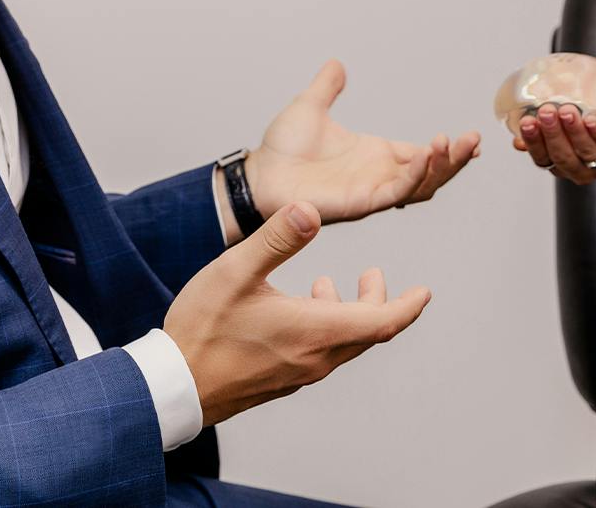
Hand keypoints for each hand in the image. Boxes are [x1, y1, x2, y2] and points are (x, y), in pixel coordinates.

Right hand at [164, 201, 431, 425]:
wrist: (170, 388)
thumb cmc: (202, 330)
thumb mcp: (237, 271)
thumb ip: (278, 238)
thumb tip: (312, 208)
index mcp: (314, 331)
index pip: (381, 322)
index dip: (407, 306)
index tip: (425, 292)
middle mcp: (313, 358)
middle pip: (366, 333)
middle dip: (379, 301)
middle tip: (374, 274)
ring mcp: (296, 373)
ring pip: (342, 343)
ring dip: (349, 313)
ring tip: (332, 283)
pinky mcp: (279, 379)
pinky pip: (320, 353)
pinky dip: (326, 326)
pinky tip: (300, 305)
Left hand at [245, 60, 480, 223]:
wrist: (258, 174)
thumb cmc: (281, 149)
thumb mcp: (310, 106)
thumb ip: (327, 87)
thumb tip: (337, 65)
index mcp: (374, 154)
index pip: (421, 153)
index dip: (447, 150)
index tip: (472, 138)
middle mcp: (378, 174)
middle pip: (431, 172)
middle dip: (455, 159)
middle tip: (473, 140)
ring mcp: (372, 190)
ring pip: (420, 185)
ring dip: (441, 167)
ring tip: (454, 144)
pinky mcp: (361, 202)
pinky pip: (394, 191)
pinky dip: (413, 175)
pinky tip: (424, 156)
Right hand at [511, 94, 595, 183]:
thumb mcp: (570, 125)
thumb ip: (546, 130)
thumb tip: (517, 138)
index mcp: (563, 164)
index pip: (543, 159)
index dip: (534, 143)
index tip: (526, 122)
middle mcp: (582, 170)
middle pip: (563, 157)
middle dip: (552, 134)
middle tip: (545, 111)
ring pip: (586, 151)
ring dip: (574, 132)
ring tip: (566, 109)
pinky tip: (590, 119)